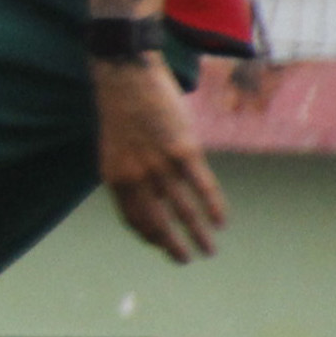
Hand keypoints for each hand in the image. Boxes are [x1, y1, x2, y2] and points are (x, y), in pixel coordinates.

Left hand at [94, 57, 226, 262]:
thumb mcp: (115, 147)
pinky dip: (213, 207)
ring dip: (197, 234)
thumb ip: (130, 173)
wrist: (125, 76)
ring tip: (208, 251)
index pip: (133, 219)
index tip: (161, 245)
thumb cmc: (121, 110)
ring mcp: (160, 165)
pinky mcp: (184, 150)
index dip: (149, 236)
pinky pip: (202, 187)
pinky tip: (221, 222)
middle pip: (157, 222)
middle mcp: (135, 177)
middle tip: (185, 260)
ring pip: (182, 211)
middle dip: (172, 246)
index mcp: (114, 177)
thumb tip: (153, 196)